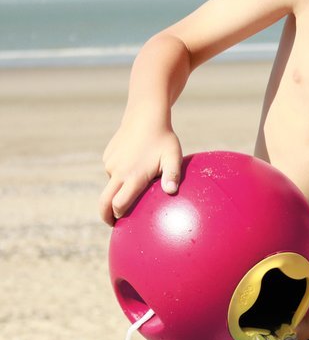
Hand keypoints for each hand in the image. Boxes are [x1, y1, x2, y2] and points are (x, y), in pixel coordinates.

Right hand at [99, 111, 182, 225]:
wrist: (145, 115)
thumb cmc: (163, 139)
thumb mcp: (173, 157)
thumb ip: (173, 176)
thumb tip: (172, 192)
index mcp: (133, 176)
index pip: (119, 205)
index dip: (119, 216)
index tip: (122, 223)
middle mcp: (118, 172)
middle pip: (104, 201)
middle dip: (105, 215)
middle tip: (112, 224)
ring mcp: (111, 164)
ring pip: (111, 184)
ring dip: (118, 190)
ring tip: (136, 186)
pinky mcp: (108, 156)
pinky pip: (112, 171)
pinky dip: (120, 175)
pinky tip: (134, 166)